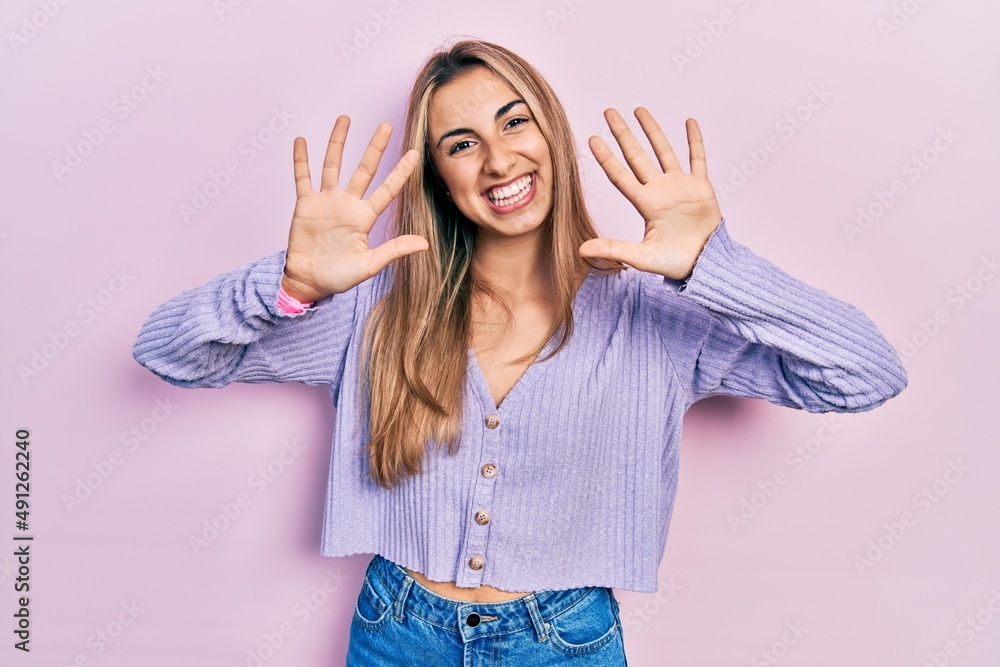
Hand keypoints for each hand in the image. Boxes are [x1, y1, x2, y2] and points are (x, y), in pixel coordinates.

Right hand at [281, 116, 427, 301]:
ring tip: (345, 119)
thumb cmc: (339, 277)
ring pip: (333, 165)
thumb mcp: (369, 265)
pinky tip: (302, 141)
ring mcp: (326, 202)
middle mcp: (348, 204)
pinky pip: (302, 178)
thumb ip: (394, 250)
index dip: (401, 173)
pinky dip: (301, 160)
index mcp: (365, 217)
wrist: (309, 283)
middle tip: (386, 125)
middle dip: (375, 147)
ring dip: (338, 142)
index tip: (415, 153)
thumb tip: (425, 244)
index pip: (387, 190)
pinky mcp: (305, 205)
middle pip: (364, 169)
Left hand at [579, 109, 722, 280]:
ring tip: (639, 109)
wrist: (706, 265)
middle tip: (609, 112)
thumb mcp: (641, 257)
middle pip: (637, 156)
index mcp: (645, 204)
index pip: (620, 175)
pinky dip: (695, 141)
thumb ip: (613, 249)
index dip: (606, 157)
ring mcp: (680, 187)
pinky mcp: (701, 187)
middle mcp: (660, 191)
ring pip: (664, 152)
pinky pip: (698, 159)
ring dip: (653, 131)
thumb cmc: (674, 264)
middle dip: (623, 134)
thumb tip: (581, 250)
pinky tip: (689, 122)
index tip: (592, 139)